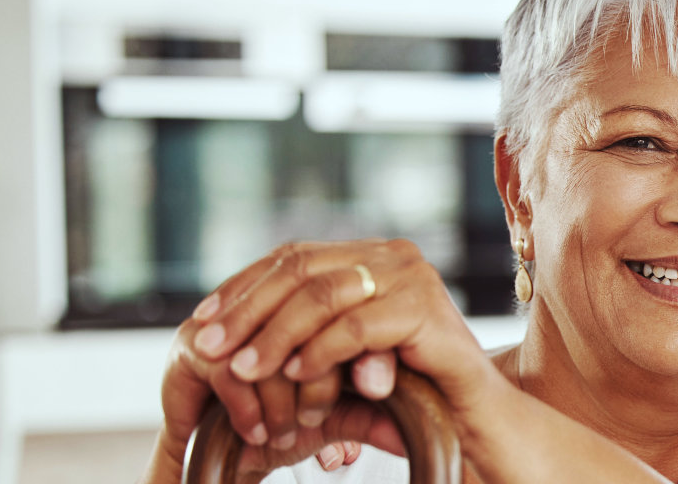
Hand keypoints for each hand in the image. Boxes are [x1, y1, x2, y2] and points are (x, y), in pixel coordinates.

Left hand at [166, 238, 668, 482]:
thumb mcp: (343, 355)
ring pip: (322, 294)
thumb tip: (223, 322)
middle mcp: (394, 255)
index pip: (292, 257)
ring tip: (245, 368)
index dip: (242, 288)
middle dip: (248, 310)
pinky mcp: (426, 309)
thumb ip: (304, 328)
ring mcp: (414, 276)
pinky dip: (317, 351)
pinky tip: (293, 374)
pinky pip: (355, 325)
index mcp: (372, 256)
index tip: (204, 324)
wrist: (473, 421)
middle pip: (300, 268)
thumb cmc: (407, 393)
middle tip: (210, 347)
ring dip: (274, 333)